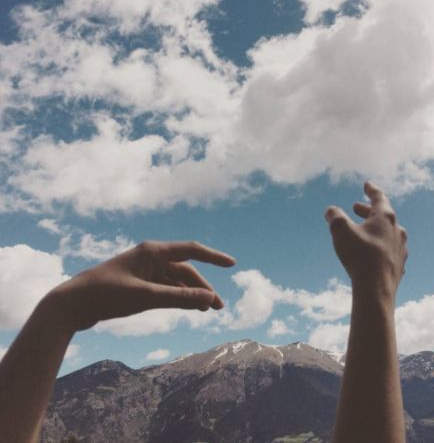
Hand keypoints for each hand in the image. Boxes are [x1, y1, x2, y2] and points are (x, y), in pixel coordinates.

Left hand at [45, 240, 235, 331]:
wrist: (73, 304)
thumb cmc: (108, 295)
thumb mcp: (147, 297)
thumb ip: (180, 298)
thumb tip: (211, 298)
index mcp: (153, 251)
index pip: (192, 250)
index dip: (214, 257)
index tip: (232, 264)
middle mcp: (151, 256)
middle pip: (185, 269)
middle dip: (203, 286)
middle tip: (218, 307)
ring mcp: (143, 270)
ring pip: (175, 280)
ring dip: (191, 293)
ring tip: (206, 310)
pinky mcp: (137, 283)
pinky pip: (164, 287)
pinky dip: (177, 296)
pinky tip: (186, 306)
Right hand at [325, 182, 407, 301]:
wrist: (377, 289)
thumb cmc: (360, 256)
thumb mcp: (340, 230)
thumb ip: (334, 216)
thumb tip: (331, 211)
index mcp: (385, 218)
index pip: (379, 197)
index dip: (371, 190)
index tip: (367, 184)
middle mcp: (397, 230)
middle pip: (383, 215)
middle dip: (368, 210)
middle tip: (356, 208)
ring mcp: (400, 248)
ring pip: (387, 232)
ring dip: (374, 228)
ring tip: (363, 230)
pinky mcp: (399, 265)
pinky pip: (389, 249)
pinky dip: (379, 245)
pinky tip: (372, 251)